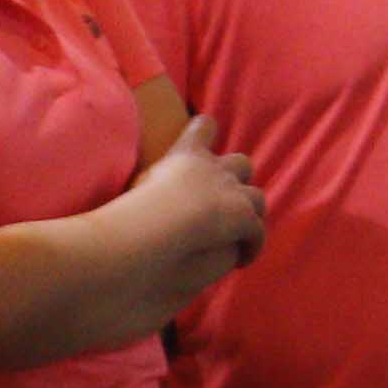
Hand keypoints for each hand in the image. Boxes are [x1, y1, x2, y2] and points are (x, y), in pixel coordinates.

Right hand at [131, 114, 266, 279]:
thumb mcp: (135, 187)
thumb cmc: (130, 211)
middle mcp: (214, 169)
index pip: (202, 128)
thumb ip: (148, 182)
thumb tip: (145, 189)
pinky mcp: (243, 217)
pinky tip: (244, 259)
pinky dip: (253, 244)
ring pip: (256, 198)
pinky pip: (258, 231)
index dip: (205, 130)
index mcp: (185, 155)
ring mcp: (232, 192)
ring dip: (250, 214)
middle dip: (238, 180)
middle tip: (226, 201)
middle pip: (241, 163)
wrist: (152, 225)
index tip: (206, 128)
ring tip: (241, 234)